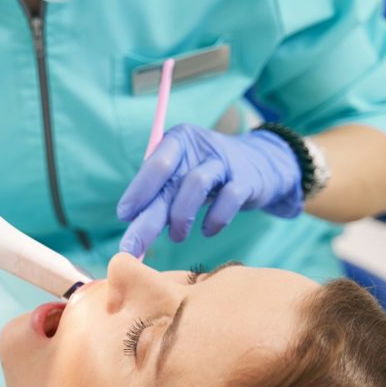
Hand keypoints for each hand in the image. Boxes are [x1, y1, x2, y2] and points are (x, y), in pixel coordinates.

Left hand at [117, 124, 303, 256]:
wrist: (261, 164)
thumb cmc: (208, 175)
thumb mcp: (181, 176)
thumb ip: (158, 196)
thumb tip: (131, 226)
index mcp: (177, 141)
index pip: (154, 164)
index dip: (138, 191)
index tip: (124, 216)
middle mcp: (199, 147)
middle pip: (169, 180)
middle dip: (148, 217)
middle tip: (132, 246)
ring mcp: (224, 162)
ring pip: (196, 184)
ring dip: (180, 217)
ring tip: (176, 237)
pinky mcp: (246, 180)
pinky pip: (228, 200)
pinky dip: (214, 220)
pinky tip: (207, 231)